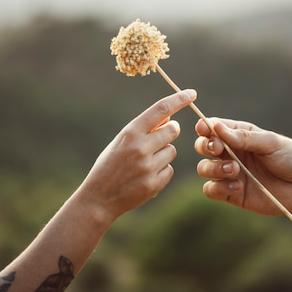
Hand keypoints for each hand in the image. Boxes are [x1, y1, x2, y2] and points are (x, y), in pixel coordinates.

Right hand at [79, 89, 196, 222]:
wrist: (98, 198)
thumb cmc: (110, 164)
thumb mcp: (122, 141)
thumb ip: (145, 129)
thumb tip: (170, 118)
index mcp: (130, 132)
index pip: (160, 109)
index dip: (179, 99)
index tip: (192, 93)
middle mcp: (140, 147)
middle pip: (173, 130)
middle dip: (170, 131)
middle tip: (158, 138)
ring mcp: (148, 167)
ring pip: (172, 151)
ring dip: (163, 154)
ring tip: (144, 163)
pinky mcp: (154, 184)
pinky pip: (169, 170)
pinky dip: (161, 171)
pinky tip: (144, 177)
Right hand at [195, 118, 291, 216]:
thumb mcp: (270, 143)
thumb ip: (243, 137)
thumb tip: (216, 126)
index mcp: (240, 135)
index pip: (213, 127)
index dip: (205, 127)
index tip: (205, 129)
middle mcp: (231, 153)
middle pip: (203, 146)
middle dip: (205, 146)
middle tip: (218, 149)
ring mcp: (230, 174)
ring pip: (204, 168)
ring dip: (214, 168)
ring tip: (235, 169)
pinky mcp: (232, 194)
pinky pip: (211, 190)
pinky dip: (218, 187)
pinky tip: (238, 186)